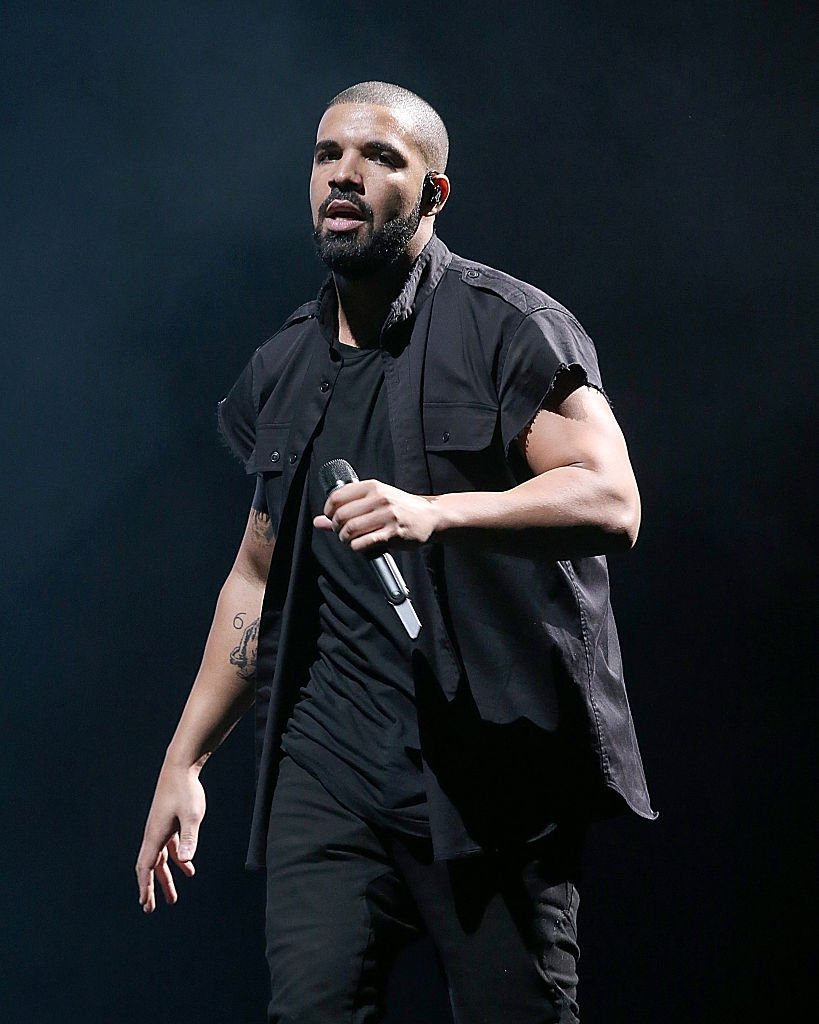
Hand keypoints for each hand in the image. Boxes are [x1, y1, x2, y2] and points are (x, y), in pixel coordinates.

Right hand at [135, 766, 205, 912]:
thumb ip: (188, 838)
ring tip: (173, 897)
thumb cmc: (186, 790)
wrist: (181, 766)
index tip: (145, 904)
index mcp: (155, 835)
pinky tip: (188, 868)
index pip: (146, 867)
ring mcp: (161, 827)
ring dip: (165, 878)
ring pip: (160, 859)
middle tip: (151, 908)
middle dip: (151, 888)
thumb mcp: (191, 815)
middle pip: (150, 867)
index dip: (145, 886)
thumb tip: (185, 861)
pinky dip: (176, 860)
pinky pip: (169, 847)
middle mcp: (154, 833)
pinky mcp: (168, 821)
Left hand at [313, 479, 440, 551]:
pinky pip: (364, 543)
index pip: (337, 497)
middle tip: (342, 532)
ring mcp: (387, 516)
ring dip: (345, 539)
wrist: (431, 516)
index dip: (328, 511)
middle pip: (341, 515)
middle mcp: (379, 498)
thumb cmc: (401, 507)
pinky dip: (356, 547)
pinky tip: (360, 545)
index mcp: (373, 487)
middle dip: (336, 528)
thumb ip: (347, 508)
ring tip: (350, 540)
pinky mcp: (393, 533)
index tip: (332, 518)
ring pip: (350, 530)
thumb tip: (318, 521)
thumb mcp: (375, 500)